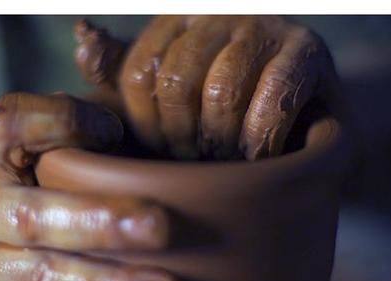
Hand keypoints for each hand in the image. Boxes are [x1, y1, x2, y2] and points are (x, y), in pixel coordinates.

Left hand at [75, 16, 340, 159]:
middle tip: (200, 157)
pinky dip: (258, 142)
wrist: (304, 122)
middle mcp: (218, 13)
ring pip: (221, 94)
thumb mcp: (166, 96)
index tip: (166, 150)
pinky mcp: (307, 53)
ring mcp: (264, 28)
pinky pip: (269, 103)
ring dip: (222, 141)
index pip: (139, 74)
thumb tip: (84, 41)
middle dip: (184, 138)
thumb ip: (123, 71)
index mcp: (177, 19)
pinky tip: (259, 155)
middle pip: (177, 83)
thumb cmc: (224, 115)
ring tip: (229, 156)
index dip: (148, 127)